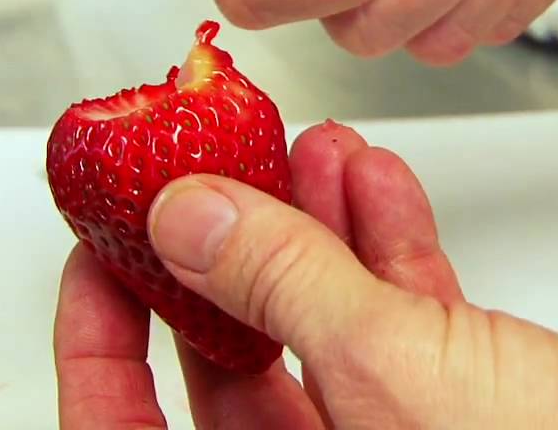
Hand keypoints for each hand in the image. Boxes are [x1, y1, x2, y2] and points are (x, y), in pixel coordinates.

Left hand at [53, 121, 557, 428]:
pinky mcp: (460, 412)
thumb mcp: (398, 373)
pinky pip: (396, 323)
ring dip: (309, 230)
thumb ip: (286, 286)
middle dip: (221, 247)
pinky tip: (373, 185)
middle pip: (226, 364)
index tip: (100, 249)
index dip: (97, 342)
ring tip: (298, 153)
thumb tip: (192, 219)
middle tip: (197, 173)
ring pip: (318, 330)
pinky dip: (384, 246)